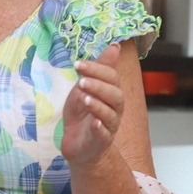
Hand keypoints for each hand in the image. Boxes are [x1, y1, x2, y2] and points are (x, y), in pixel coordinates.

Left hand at [61, 46, 123, 167]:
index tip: (77, 64)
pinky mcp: (100, 141)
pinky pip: (104, 135)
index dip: (96, 69)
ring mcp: (108, 126)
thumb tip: (115, 46)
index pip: (111, 77)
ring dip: (98, 104)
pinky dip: (100, 128)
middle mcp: (114, 109)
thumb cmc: (82, 116)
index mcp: (110, 94)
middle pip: (115, 95)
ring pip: (111, 114)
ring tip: (84, 98)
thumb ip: (97, 70)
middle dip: (99, 86)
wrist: (79, 147)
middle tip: (81, 81)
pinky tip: (94, 123)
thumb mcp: (84, 89)